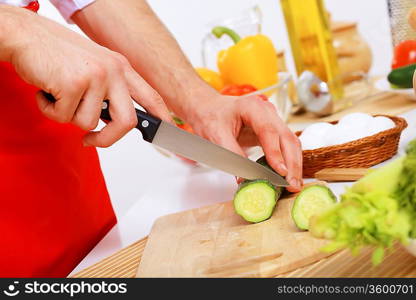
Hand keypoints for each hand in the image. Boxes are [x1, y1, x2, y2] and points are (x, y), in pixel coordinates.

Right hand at [4, 7, 170, 146]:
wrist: (27, 34)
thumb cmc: (58, 53)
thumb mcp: (95, 66)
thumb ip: (111, 89)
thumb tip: (120, 121)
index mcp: (121, 67)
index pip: (150, 96)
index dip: (160, 116)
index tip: (164, 130)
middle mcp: (113, 71)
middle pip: (126, 122)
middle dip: (107, 140)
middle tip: (91, 141)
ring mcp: (95, 77)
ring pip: (88, 123)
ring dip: (67, 116)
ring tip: (58, 94)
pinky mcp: (73, 84)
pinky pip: (64, 117)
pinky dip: (50, 110)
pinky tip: (47, 90)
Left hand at [187, 94, 302, 191]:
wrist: (208, 108)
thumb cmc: (211, 116)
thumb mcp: (216, 136)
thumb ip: (232, 156)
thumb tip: (244, 178)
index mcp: (252, 107)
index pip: (269, 131)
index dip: (276, 153)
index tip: (280, 172)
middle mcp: (267, 111)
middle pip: (286, 138)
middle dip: (292, 163)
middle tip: (291, 185)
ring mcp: (273, 120)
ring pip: (291, 143)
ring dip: (294, 165)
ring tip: (293, 185)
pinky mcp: (273, 131)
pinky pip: (286, 146)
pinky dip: (290, 162)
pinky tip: (289, 177)